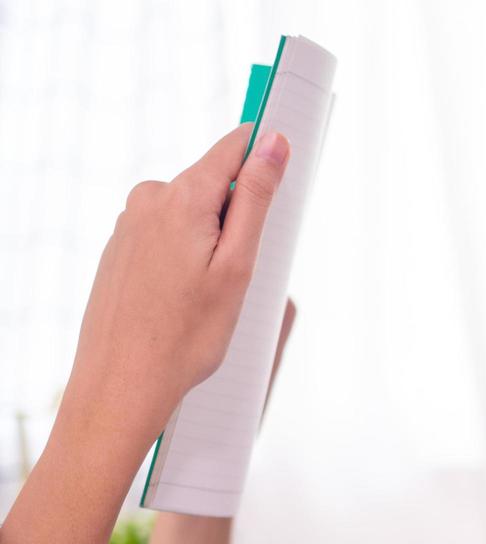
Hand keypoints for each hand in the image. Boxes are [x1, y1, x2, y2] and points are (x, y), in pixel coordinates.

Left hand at [61, 123, 290, 445]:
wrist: (123, 383)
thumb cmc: (186, 335)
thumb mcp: (238, 265)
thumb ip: (256, 199)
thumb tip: (273, 143)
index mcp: (184, 197)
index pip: (236, 146)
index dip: (267, 154)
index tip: (289, 171)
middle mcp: (150, 198)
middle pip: (215, 185)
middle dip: (239, 219)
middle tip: (244, 274)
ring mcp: (130, 222)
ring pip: (193, 215)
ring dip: (214, 244)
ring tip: (212, 296)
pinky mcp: (121, 247)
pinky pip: (169, 236)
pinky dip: (187, 259)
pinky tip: (185, 301)